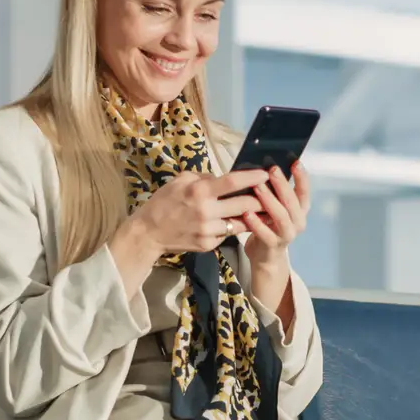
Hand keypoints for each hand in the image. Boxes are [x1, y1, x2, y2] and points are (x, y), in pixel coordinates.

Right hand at [128, 168, 267, 253]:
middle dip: (262, 200)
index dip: (252, 178)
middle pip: (244, 205)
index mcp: (199, 192)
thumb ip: (203, 178)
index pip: (232, 182)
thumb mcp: (180, 181)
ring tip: (260, 210)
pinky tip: (233, 222)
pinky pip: (227, 233)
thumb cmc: (163, 202)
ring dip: (252, 216)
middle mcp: (207, 212)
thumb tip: (221, 179)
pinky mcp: (209, 244)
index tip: (265, 174)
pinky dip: (231, 227)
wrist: (148, 233)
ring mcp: (209, 231)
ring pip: (241, 222)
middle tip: (270, 195)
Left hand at [241, 162, 310, 266]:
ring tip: (258, 187)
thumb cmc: (269, 226)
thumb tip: (264, 167)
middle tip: (272, 169)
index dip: (302, 177)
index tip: (295, 162)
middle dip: (282, 184)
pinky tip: (247, 213)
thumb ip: (275, 192)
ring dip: (269, 200)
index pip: (305, 191)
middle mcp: (298, 221)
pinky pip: (265, 233)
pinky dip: (256, 223)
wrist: (266, 256)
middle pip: (293, 202)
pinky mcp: (273, 245)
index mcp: (300, 210)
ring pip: (281, 216)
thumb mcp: (276, 208)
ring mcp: (287, 234)